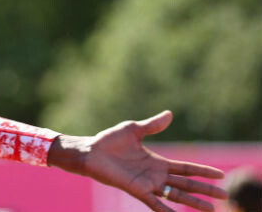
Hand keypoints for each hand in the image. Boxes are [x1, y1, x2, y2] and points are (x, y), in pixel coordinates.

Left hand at [49, 111, 226, 211]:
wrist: (90, 151)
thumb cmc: (108, 141)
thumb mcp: (133, 129)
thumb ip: (153, 125)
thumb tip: (170, 114)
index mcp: (158, 162)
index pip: (186, 168)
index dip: (203, 171)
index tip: (221, 175)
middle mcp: (156, 175)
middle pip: (187, 184)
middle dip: (206, 190)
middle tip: (225, 196)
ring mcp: (148, 184)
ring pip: (177, 196)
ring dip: (194, 203)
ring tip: (212, 210)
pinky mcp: (137, 190)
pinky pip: (156, 204)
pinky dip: (167, 211)